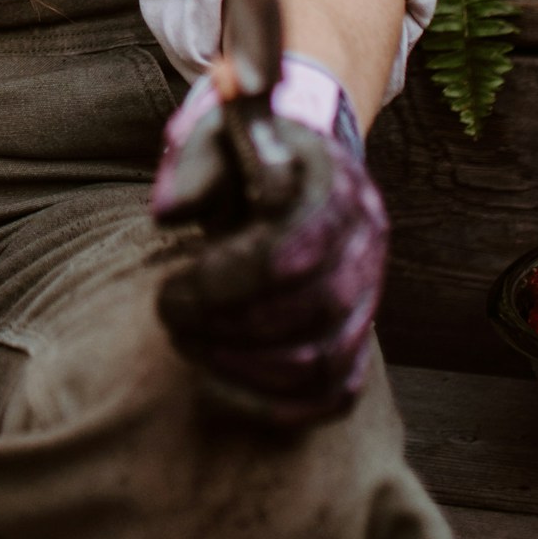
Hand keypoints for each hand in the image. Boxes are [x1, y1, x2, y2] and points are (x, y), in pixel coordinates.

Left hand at [152, 55, 388, 427]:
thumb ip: (192, 163)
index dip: (228, 281)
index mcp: (335, 183)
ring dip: (247, 367)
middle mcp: (366, 241)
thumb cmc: (240, 156)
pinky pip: (334, 392)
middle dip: (232, 326)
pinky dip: (277, 404)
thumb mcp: (213, 134)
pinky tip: (218, 384)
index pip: (295, 249)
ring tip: (188, 345)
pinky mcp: (356, 338)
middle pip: (317, 307)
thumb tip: (169, 214)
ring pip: (326, 359)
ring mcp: (368, 295)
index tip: (171, 288)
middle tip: (171, 316)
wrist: (287, 172)